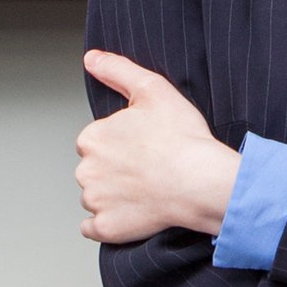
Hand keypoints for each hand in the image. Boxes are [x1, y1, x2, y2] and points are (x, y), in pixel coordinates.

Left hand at [75, 51, 241, 245]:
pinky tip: (131, 211)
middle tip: (147, 168)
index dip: (121, 142)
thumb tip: (92, 58)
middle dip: (114, 169)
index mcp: (92, 137)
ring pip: (95, 196)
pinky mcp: (107, 228)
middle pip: (94, 168)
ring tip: (145, 189)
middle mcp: (86, 170)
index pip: (96, 140)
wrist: (201, 181)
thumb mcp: (152, 89)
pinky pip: (94, 227)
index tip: (142, 146)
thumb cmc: (181, 138)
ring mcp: (95, 201)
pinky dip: (108, 221)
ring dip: (112, 195)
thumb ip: (117, 70)